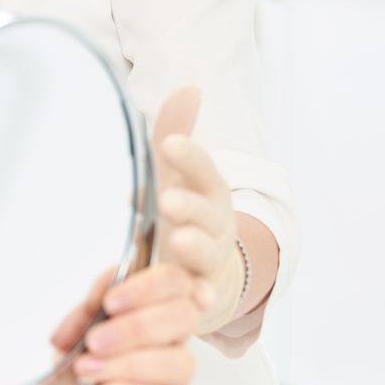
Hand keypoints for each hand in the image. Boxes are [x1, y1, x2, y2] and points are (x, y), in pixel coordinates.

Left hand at [32, 261, 204, 384]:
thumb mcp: (63, 344)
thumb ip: (86, 317)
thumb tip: (100, 300)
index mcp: (145, 318)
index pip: (173, 284)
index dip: (149, 283)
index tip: (109, 298)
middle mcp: (164, 348)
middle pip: (183, 316)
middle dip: (137, 323)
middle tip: (95, 339)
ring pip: (176, 361)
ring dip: (126, 361)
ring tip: (85, 371)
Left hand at [151, 86, 243, 333]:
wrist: (209, 272)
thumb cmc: (188, 215)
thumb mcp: (177, 174)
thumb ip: (176, 131)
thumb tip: (189, 87)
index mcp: (209, 190)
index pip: (203, 170)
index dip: (189, 158)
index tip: (169, 145)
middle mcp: (216, 223)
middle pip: (207, 212)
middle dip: (190, 205)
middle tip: (168, 199)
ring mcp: (211, 260)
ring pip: (207, 253)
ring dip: (195, 246)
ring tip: (177, 242)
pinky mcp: (202, 293)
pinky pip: (203, 297)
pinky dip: (200, 298)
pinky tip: (195, 298)